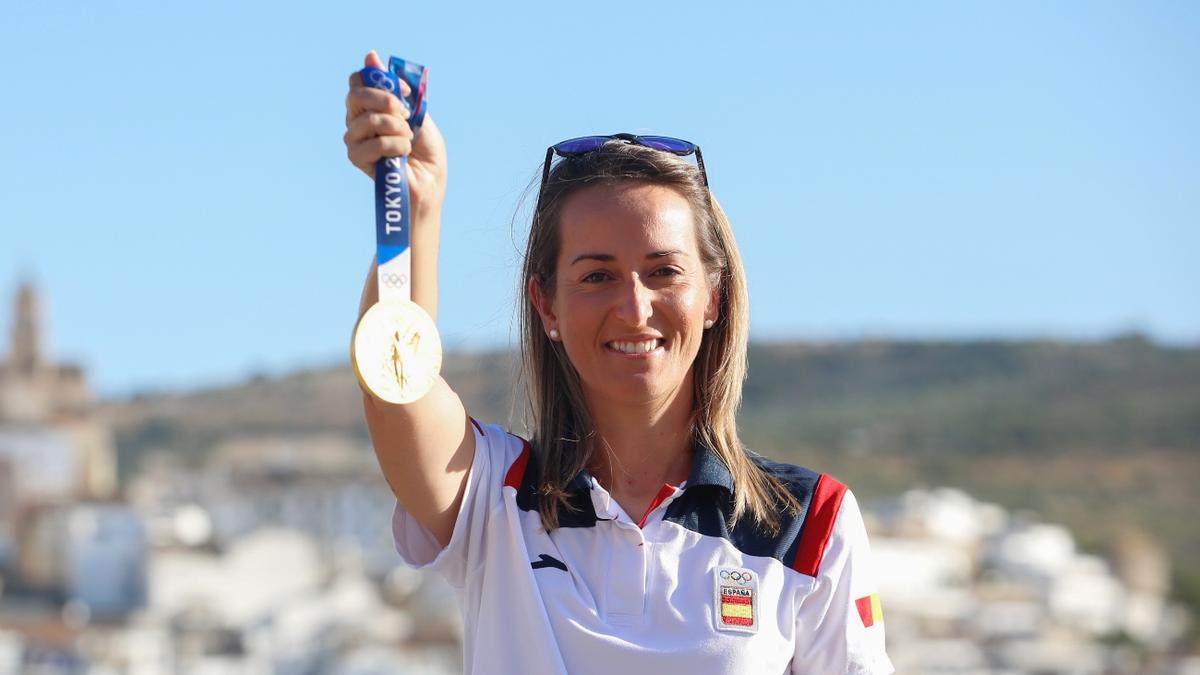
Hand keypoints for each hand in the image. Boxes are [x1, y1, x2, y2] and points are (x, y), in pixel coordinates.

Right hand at [344, 51, 447, 221]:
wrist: (431, 182)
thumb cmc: (425, 150)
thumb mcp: (416, 112)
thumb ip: (395, 89)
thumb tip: (370, 55)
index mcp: (370, 107)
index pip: (358, 81)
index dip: (381, 81)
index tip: (405, 92)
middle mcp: (358, 121)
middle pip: (355, 95)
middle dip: (385, 101)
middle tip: (404, 114)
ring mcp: (355, 140)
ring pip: (367, 120)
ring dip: (396, 128)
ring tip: (408, 139)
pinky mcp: (357, 160)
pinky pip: (371, 144)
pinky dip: (394, 145)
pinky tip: (403, 152)